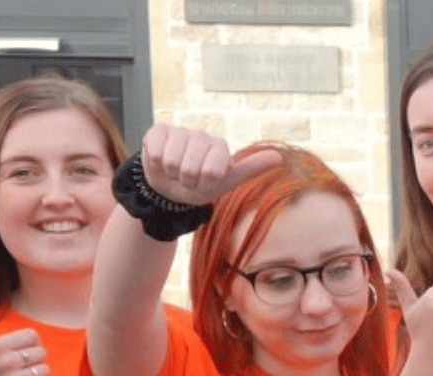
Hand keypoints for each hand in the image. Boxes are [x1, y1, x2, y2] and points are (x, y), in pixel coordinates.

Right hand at [138, 124, 279, 205]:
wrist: (171, 187)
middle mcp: (201, 135)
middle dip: (186, 180)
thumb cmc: (201, 185)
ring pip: (170, 160)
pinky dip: (155, 164)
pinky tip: (160, 162)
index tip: (206, 181)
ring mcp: (180, 131)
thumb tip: (279, 156)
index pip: (211, 172)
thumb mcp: (228, 182)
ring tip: (174, 171)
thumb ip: (251, 168)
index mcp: (220, 146)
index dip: (204, 183)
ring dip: (170, 173)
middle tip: (187, 178)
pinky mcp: (158, 130)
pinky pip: (154, 152)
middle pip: (189, 167)